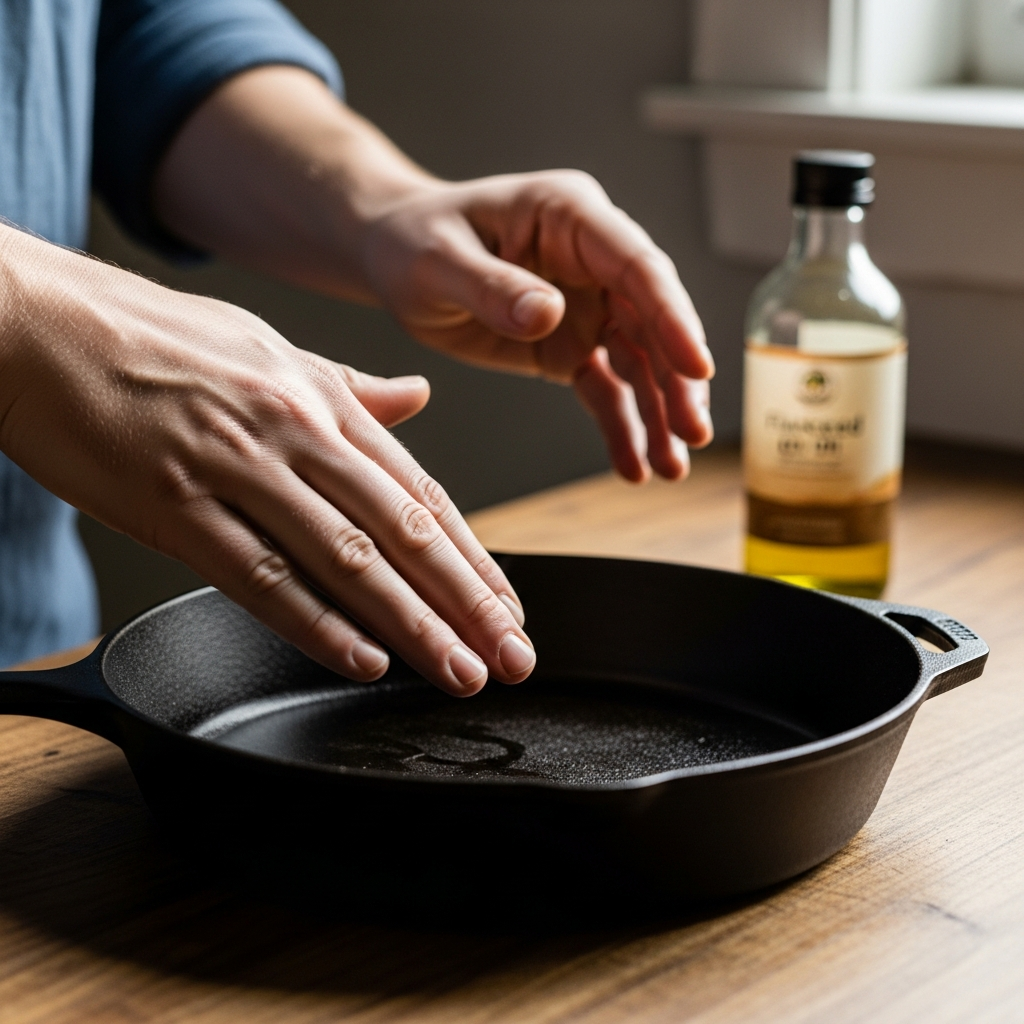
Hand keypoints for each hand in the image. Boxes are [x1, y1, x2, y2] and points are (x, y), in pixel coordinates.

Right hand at [0, 224, 533, 695]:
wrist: (37, 320)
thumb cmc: (152, 336)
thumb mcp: (269, 346)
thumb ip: (350, 385)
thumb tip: (417, 398)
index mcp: (321, 398)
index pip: (420, 491)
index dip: (473, 556)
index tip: (508, 607)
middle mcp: (293, 431)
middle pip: (402, 530)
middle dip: (466, 602)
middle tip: (512, 657)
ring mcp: (236, 468)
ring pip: (346, 559)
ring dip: (411, 624)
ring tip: (459, 671)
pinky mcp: (174, 506)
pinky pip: (260, 575)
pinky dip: (316, 623)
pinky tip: (363, 659)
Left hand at [151, 67, 713, 484]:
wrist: (393, 258)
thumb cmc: (413, 240)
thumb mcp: (439, 261)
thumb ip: (492, 286)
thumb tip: (549, 313)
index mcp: (570, 216)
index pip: (637, 266)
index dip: (672, 317)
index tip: (696, 368)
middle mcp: (592, 259)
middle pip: (652, 320)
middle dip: (677, 380)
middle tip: (692, 435)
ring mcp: (588, 304)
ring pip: (639, 361)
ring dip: (658, 413)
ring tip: (671, 467)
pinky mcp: (570, 344)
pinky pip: (605, 389)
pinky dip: (620, 426)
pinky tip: (633, 466)